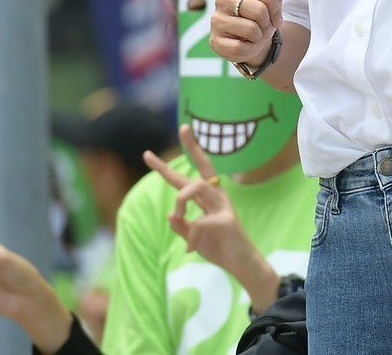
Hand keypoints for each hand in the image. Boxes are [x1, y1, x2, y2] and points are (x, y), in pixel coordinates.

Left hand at [145, 125, 279, 309]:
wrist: (242, 265)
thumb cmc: (219, 248)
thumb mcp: (193, 238)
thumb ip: (181, 226)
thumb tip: (170, 215)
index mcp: (208, 200)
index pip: (190, 177)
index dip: (169, 166)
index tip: (150, 153)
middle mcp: (217, 197)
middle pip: (203, 168)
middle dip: (193, 147)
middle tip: (184, 127)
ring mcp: (224, 206)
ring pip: (195, 187)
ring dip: (180, 202)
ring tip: (178, 217)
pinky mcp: (227, 220)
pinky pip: (197, 225)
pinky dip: (189, 239)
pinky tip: (191, 250)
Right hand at [210, 0, 291, 67]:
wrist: (253, 41)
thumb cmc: (263, 15)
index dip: (277, 11)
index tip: (273, 15)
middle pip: (260, 12)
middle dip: (267, 24)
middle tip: (262, 26)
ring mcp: (215, 20)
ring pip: (251, 30)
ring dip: (258, 37)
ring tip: (253, 35)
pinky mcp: (214, 41)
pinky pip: (240, 48)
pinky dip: (248, 50)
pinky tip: (244, 44)